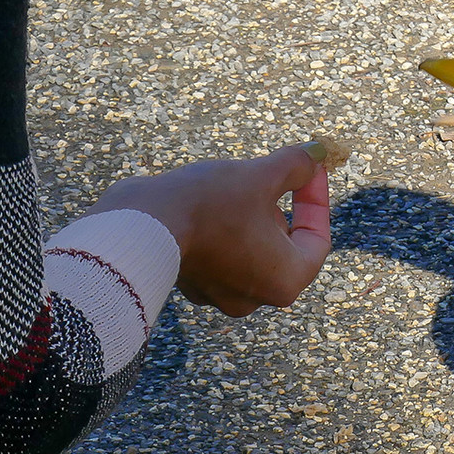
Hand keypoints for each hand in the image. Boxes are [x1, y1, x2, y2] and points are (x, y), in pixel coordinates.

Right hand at [89, 143, 332, 315]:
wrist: (136, 222)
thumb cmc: (208, 203)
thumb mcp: (259, 176)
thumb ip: (295, 167)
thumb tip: (316, 155)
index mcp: (285, 281)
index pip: (317, 239)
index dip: (316, 198)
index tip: (311, 168)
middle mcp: (256, 298)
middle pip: (283, 244)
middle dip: (278, 205)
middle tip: (267, 173)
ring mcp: (222, 295)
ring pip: (251, 246)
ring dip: (250, 214)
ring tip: (235, 184)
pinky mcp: (194, 284)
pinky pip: (222, 252)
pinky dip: (223, 227)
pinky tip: (209, 201)